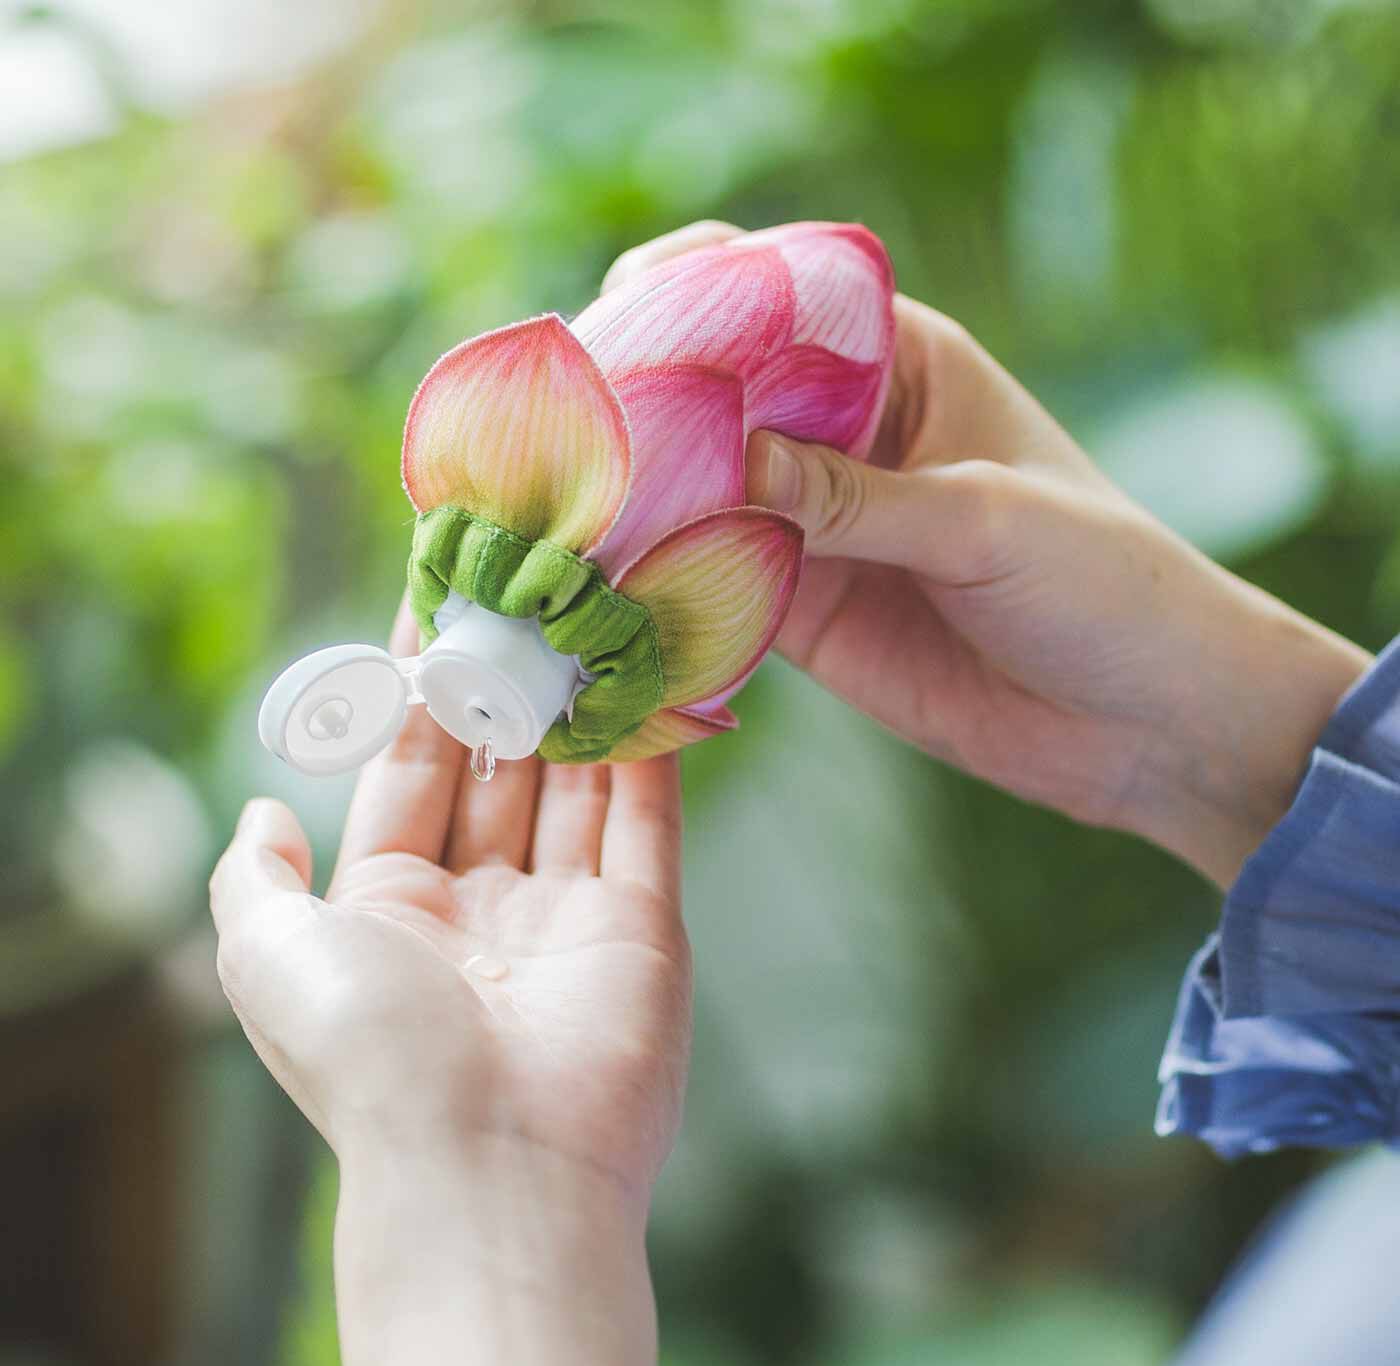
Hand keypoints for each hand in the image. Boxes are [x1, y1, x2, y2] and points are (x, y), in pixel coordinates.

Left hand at [210, 599, 687, 1365]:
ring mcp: (570, 915)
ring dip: (580, 705)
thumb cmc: (371, 1054)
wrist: (492, 1165)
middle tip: (521, 594)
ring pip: (578, 785)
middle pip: (500, 770)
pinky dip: (652, 753)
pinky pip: (649, 822)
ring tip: (585, 614)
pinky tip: (649, 679)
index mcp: (396, 906)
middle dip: (506, 686)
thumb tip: (264, 811)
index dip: (420, 692)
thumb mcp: (268, 956)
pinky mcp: (645, 927)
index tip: (435, 606)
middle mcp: (484, 906)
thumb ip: (252, 879)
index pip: (412, 772)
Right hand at [605, 223, 1370, 886]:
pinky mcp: (805, 609)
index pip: (785, 293)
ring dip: (640, 494)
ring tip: (563, 503)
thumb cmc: (1101, 582)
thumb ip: (856, 497)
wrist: (1141, 722)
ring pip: (704, 488)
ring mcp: (816, 524)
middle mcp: (846, 435)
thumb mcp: (985, 518)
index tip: (628, 304)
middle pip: (722, 389)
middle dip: (647, 393)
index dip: (702, 286)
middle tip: (571, 419)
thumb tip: (733, 459)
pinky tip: (610, 585)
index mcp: (903, 364)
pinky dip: (666, 582)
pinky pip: (717, 582)